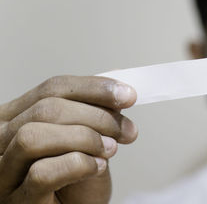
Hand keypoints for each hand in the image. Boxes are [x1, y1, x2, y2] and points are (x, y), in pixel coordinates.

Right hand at [0, 76, 137, 203]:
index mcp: (15, 117)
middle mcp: (0, 140)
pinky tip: (96, 167)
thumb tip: (120, 78)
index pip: (51, 88)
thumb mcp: (88, 139)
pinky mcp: (14, 200)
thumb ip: (95, 110)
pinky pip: (41, 173)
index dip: (93, 88)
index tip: (129, 94)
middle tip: (127, 130)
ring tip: (110, 149)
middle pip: (45, 109)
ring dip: (84, 138)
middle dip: (96, 116)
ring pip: (34, 137)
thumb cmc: (77, 182)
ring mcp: (2, 172)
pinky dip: (76, 165)